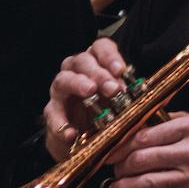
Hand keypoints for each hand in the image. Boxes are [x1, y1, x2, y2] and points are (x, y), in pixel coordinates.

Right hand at [43, 37, 126, 160]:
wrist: (86, 140)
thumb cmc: (105, 111)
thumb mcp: (119, 101)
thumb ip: (124, 93)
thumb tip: (136, 92)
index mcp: (96, 63)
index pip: (100, 48)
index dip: (109, 56)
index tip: (120, 70)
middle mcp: (75, 71)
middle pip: (82, 61)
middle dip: (98, 73)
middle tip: (112, 88)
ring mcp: (61, 91)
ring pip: (63, 79)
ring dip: (78, 84)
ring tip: (90, 92)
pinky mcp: (52, 112)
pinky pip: (52, 113)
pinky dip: (61, 123)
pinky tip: (71, 133)